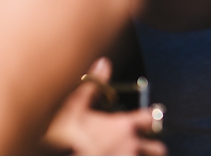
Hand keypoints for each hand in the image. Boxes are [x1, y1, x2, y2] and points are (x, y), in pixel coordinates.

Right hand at [42, 58, 166, 154]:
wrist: (54, 155)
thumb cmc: (63, 135)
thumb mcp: (74, 106)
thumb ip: (93, 85)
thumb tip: (104, 62)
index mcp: (123, 126)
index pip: (151, 117)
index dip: (152, 116)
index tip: (152, 116)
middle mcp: (129, 145)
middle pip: (157, 148)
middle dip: (155, 147)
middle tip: (151, 147)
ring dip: (144, 157)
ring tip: (137, 155)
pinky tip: (122, 158)